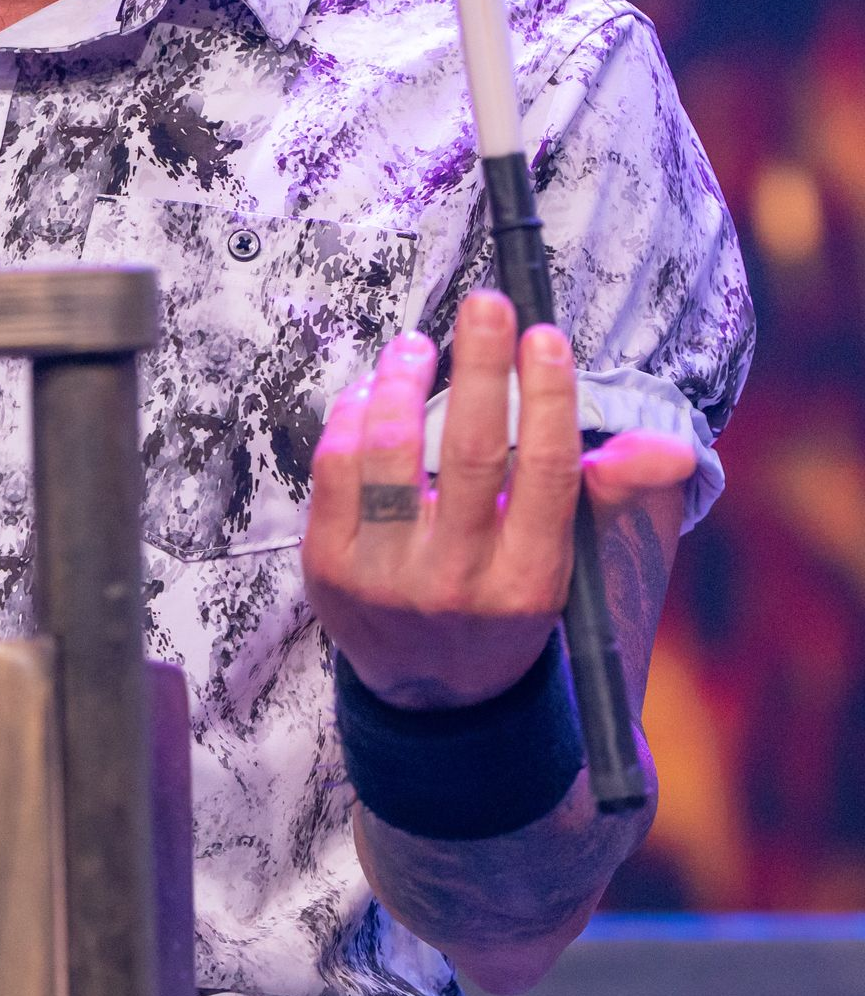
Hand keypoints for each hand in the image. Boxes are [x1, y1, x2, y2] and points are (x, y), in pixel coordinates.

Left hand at [304, 290, 694, 710]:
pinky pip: (335, 471)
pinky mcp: (327, 569)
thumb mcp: (575, 564)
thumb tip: (668, 446)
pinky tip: (371, 392)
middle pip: (470, 453)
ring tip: (417, 345)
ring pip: (390, 456)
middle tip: (487, 303)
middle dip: (482, 367)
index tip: (545, 334)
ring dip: (403, 383)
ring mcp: (386, 579)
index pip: (547, 474)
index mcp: (531, 582)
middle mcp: (458, 583)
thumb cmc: (510, 599)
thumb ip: (619, 497)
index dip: (548, 397)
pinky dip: (353, 417)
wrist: (434, 693)